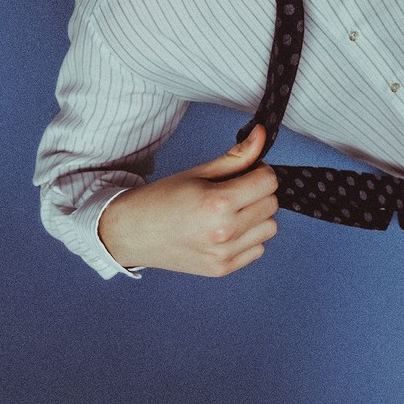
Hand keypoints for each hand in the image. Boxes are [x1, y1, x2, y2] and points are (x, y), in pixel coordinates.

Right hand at [98, 125, 278, 276]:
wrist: (132, 232)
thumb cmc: (162, 198)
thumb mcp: (198, 172)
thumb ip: (236, 156)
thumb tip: (262, 134)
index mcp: (217, 203)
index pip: (268, 183)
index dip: (261, 172)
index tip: (247, 172)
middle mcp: (224, 232)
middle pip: (271, 205)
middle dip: (258, 193)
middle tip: (235, 190)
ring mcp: (223, 254)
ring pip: (269, 228)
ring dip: (256, 217)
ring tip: (231, 211)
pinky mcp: (221, 269)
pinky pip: (257, 249)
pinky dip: (248, 238)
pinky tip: (227, 230)